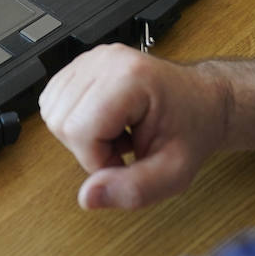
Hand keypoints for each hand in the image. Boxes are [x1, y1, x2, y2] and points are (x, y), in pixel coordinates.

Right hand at [38, 43, 229, 209]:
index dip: (97, 160)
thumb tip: (88, 198)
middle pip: (60, 119)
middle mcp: (107, 60)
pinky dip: (74, 119)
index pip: (78, 129)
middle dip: (87, 147)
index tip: (125, 160)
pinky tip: (104, 121)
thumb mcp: (173, 173)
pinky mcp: (85, 62)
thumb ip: (132, 190)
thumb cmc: (192, 129)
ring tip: (116, 133)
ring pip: (52, 109)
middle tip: (122, 148)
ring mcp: (94, 57)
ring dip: (80, 133)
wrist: (202, 101)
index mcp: (131, 78)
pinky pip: (55, 99)